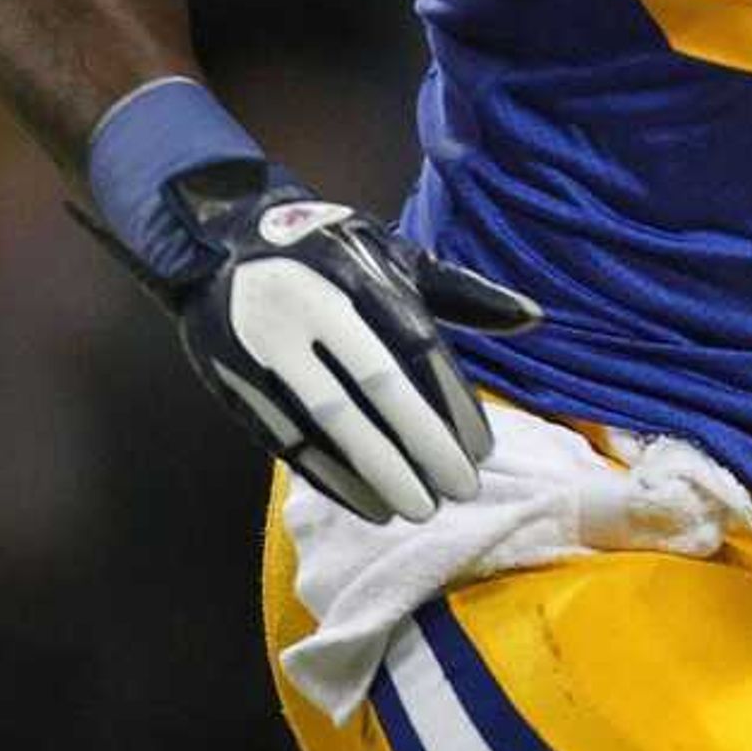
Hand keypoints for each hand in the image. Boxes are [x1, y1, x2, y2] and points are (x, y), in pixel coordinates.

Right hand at [133, 161, 541, 523]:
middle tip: (463, 489)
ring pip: (330, 423)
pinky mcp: (233, 382)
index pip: (416, 349)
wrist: (218, 242)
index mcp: (357, 275)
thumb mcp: (393, 254)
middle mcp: (309, 308)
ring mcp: (264, 347)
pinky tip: (369, 505)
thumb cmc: (330, 252)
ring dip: (379, 472)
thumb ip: (461, 292)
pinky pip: (286, 441)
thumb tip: (533, 317)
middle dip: (425, 445)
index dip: (453, 404)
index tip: (484, 449)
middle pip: (376, 390)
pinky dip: (331, 479)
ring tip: (421, 507)